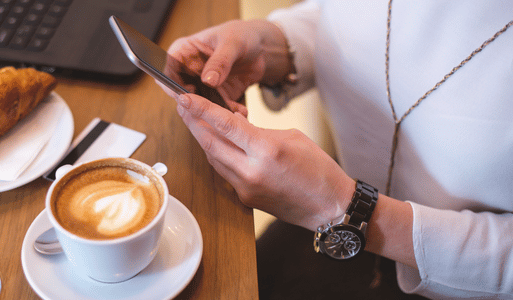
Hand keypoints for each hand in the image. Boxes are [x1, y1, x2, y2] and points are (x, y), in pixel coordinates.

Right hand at [159, 20, 293, 115]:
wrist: (261, 48)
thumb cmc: (242, 36)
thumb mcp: (232, 43)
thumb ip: (220, 61)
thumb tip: (207, 80)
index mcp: (185, 51)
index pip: (167, 69)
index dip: (172, 84)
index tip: (187, 93)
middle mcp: (189, 70)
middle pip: (179, 91)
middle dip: (193, 103)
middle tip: (209, 107)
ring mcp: (201, 85)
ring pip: (197, 104)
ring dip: (212, 111)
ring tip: (229, 111)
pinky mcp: (215, 96)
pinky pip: (215, 109)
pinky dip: (226, 112)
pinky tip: (238, 110)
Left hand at [175, 93, 355, 229]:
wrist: (329, 207)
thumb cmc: (318, 170)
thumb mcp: (292, 137)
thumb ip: (258, 130)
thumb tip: (234, 124)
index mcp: (266, 150)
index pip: (225, 125)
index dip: (201, 109)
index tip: (184, 98)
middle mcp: (251, 170)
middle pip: (210, 142)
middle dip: (192, 122)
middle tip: (182, 107)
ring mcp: (246, 187)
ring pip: (213, 158)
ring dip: (201, 138)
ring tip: (194, 121)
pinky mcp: (245, 197)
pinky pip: (223, 171)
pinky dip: (217, 154)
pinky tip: (215, 143)